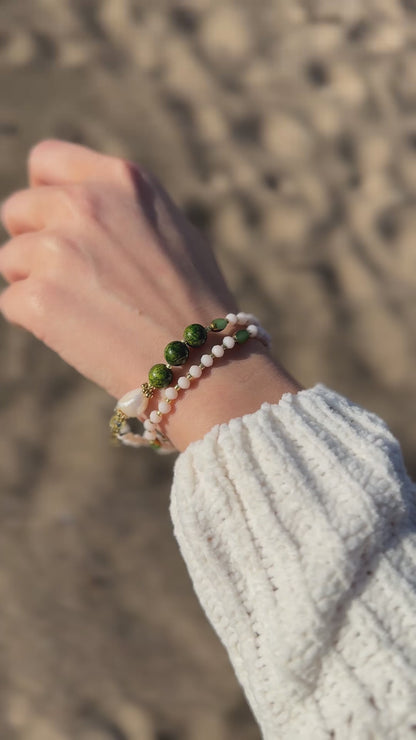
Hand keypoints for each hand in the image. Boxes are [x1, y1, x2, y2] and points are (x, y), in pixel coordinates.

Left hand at [0, 140, 300, 449]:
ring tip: (85, 312)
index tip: (50, 220)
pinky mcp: (39, 297)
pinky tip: (79, 335)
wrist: (202, 362)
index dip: (43, 191)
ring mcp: (58, 249)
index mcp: (121, 181)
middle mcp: (85, 204)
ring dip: (35, 284)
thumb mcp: (173, 229)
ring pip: (11, 260)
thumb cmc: (196, 302)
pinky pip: (13, 303)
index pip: (47, 159)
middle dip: (33, 243)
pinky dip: (36, 322)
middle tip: (69, 279)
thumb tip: (80, 208)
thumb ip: (123, 209)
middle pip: (18, 210)